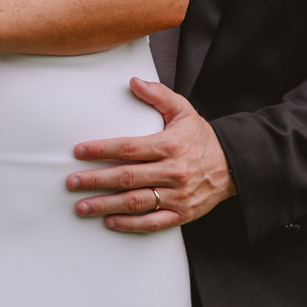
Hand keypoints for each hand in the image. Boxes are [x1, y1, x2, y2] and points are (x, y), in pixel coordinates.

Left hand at [66, 78, 235, 232]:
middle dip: (95, 180)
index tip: (79, 151)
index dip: (102, 150)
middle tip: (71, 182)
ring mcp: (178, 195)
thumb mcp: (184, 111)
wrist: (234, 165)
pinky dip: (130, 224)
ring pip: (136, 202)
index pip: (129, 147)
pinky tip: (110, 222)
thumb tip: (133, 82)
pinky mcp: (183, 214)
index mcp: (170, 145)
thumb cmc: (202, 137)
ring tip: (81, 207)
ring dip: (106, 205)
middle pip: (127, 177)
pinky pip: (153, 223)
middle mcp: (173, 171)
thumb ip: (158, 95)